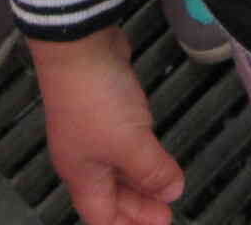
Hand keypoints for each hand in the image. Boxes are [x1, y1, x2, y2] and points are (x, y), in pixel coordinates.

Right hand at [31, 29, 183, 224]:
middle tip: (167, 209)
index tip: (160, 224)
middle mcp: (83, 156)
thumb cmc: (94, 98)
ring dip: (141, 177)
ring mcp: (92, 129)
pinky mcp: (104, 106)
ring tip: (166, 185)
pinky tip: (154, 149)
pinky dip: (140, 149)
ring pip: (118, 165)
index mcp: (82, 174)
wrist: (79, 44)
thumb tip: (172, 191)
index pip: (102, 216)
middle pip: (110, 193)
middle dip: (139, 205)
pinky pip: (123, 138)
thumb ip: (153, 171)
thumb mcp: (130, 143)